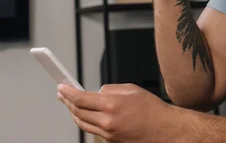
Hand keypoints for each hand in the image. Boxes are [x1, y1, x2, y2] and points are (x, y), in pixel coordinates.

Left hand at [57, 83, 179, 141]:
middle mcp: (108, 121)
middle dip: (67, 102)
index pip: (81, 98)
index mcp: (112, 104)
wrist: (165, 130)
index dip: (68, 92)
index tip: (61, 87)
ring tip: (70, 104)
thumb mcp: (131, 89)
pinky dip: (86, 121)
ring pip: (82, 123)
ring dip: (73, 113)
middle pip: (77, 112)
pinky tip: (86, 115)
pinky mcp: (111, 142)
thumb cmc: (152, 109)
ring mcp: (108, 134)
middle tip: (62, 94)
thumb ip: (110, 89)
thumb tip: (96, 92)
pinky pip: (93, 130)